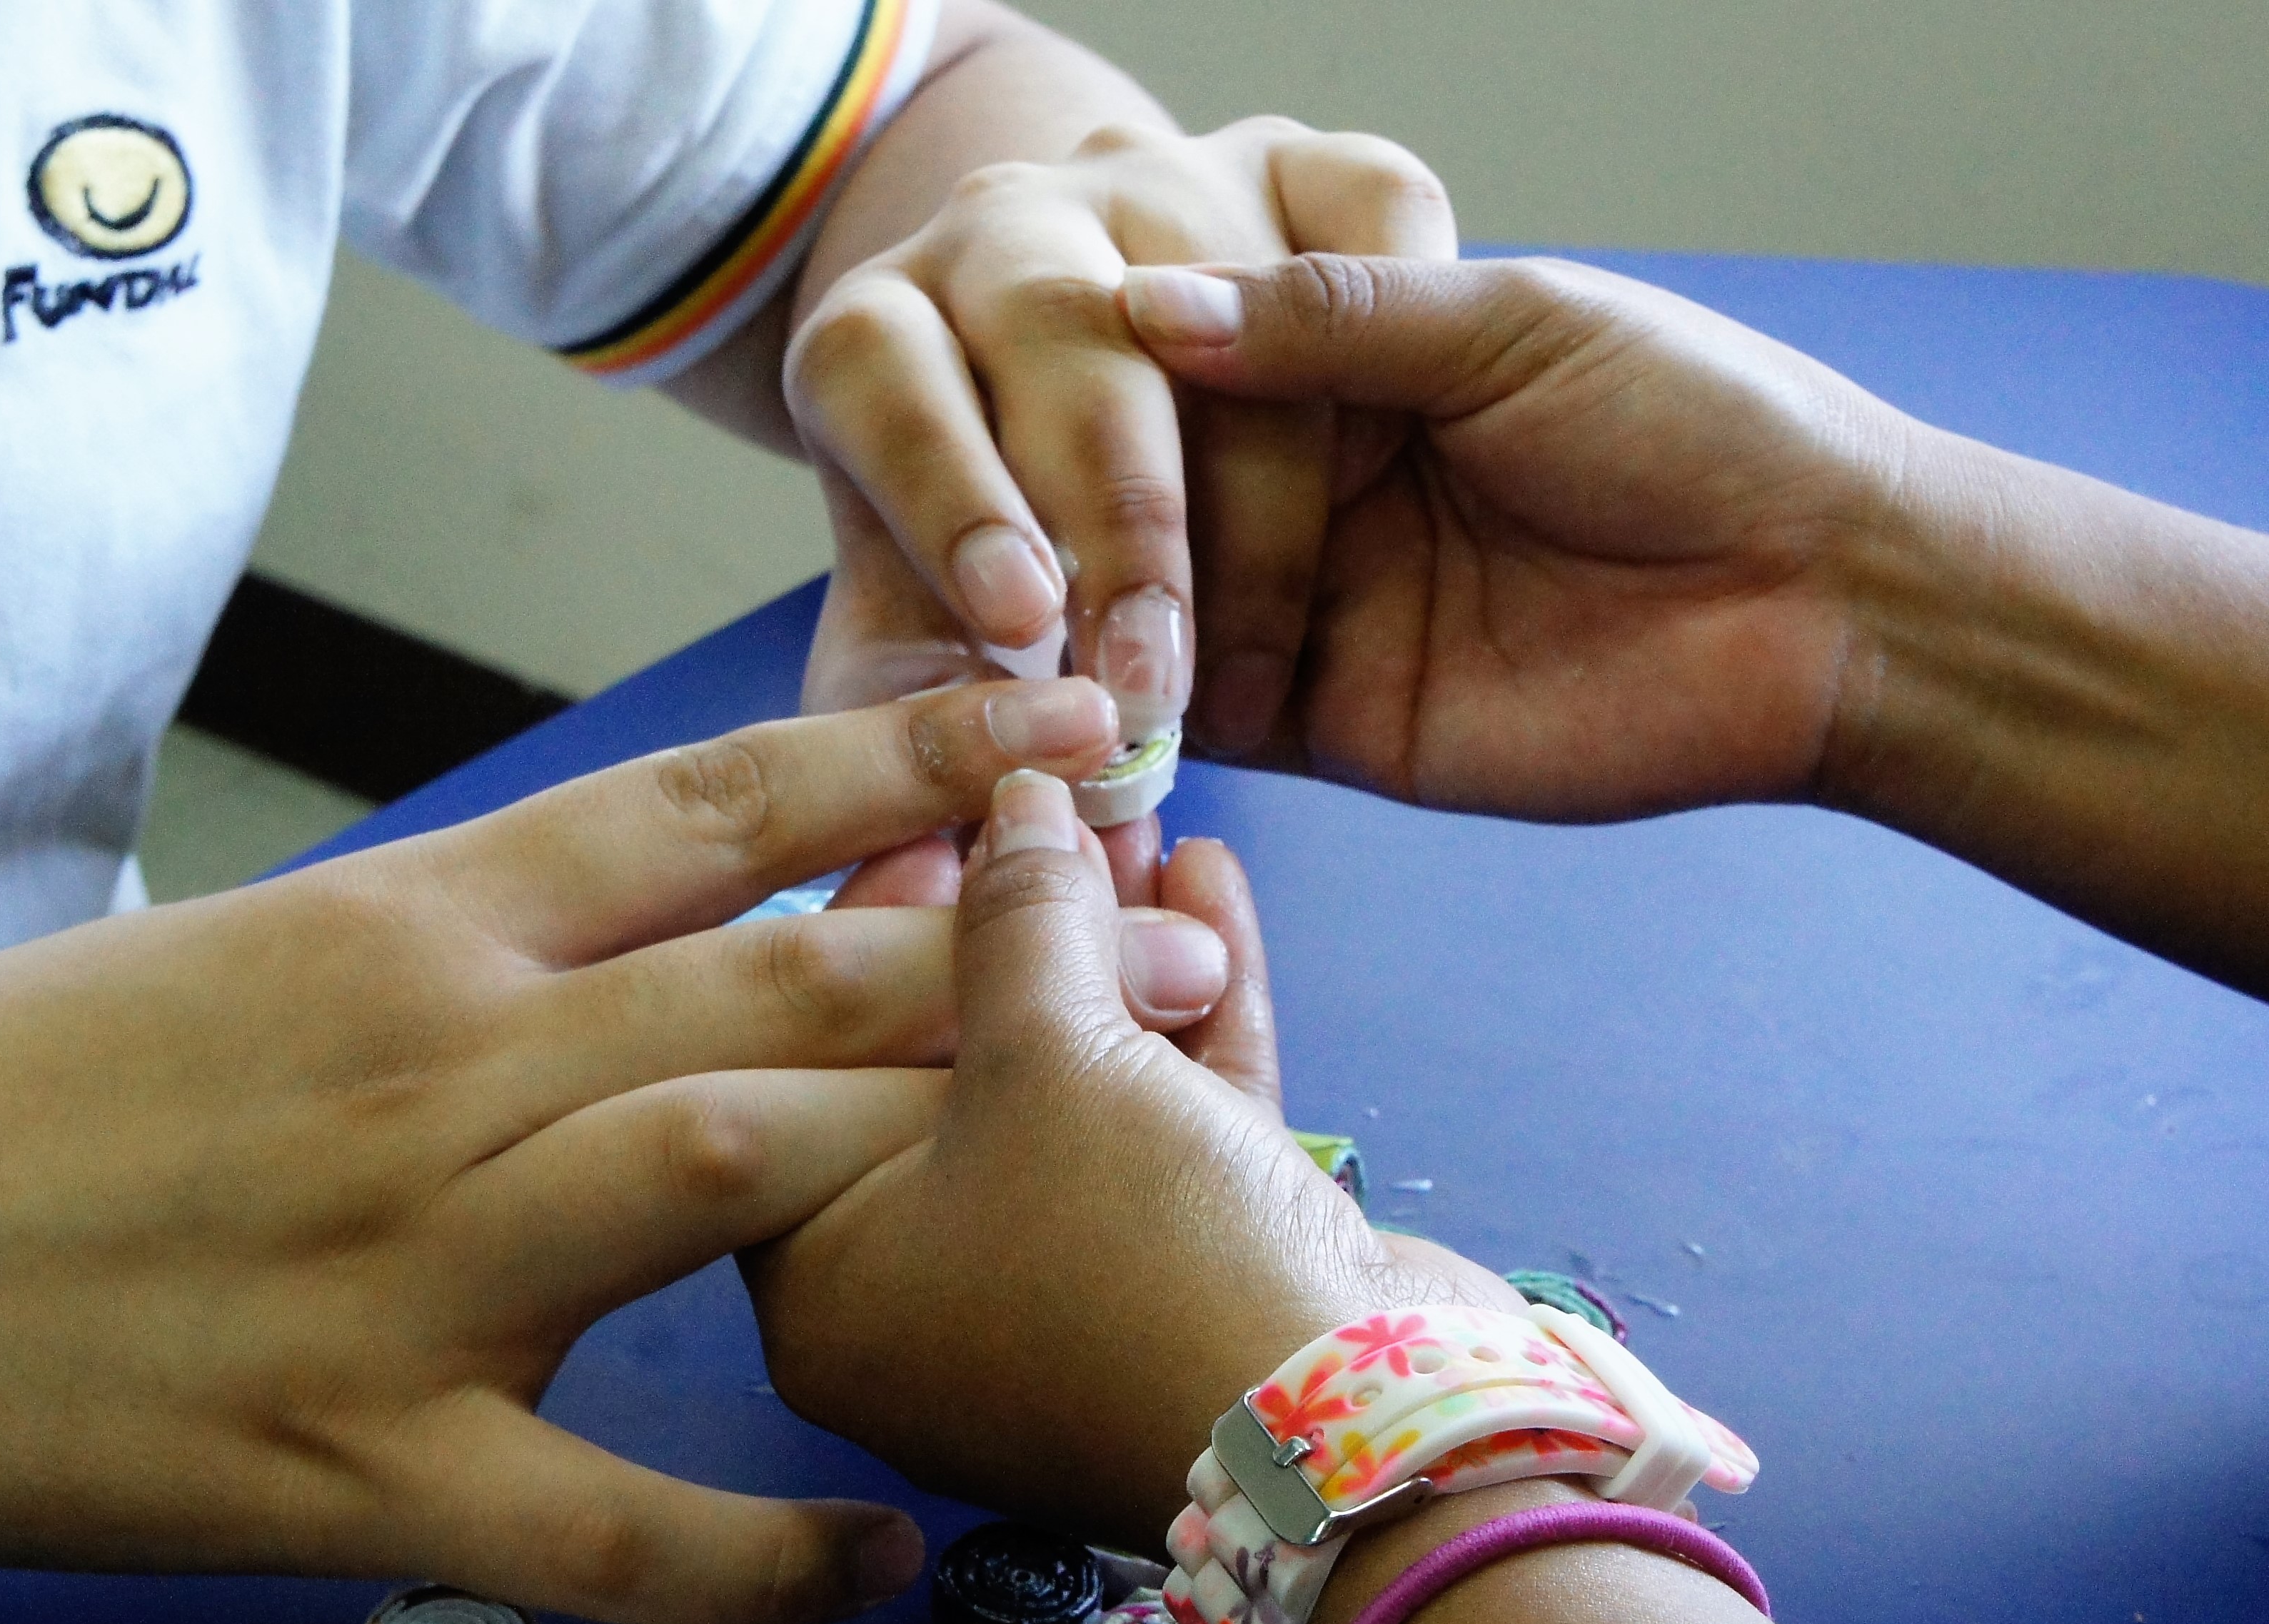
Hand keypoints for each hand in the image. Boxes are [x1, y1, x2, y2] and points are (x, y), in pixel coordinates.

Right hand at [0, 677, 1270, 1623]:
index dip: (906, 766)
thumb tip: (604, 957)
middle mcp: (435, 1067)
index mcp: (401, 927)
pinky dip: (757, 1542)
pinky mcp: (342, 1466)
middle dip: (1006, 961)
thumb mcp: (232, 969)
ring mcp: (402, 1269)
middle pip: (775, 984)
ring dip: (928, 1171)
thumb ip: (438, 965)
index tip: (1064, 725)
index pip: (706, 809)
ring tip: (1114, 1167)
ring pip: (725, 1179)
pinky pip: (604, 1514)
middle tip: (1197, 947)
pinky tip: (884, 1552)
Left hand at [743, 770, 1516, 1551]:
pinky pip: (1165, 1130)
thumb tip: (1007, 803)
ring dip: (1112, 952)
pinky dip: (1187, 1017)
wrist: (1363, 1443)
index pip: (802, 1064)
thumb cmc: (1142, 1257)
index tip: (927, 810)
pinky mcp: (1190, 1293)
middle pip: (942, 1072)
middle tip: (1039, 798)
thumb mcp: (1046, 1055)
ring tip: (1134, 813)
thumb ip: (1017, 914)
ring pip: (1072, 1092)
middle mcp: (927, 1309)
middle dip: (1011, 925)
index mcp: (823, 1286)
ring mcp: (1066, 1306)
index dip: (868, 920)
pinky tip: (1208, 883)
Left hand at [787, 119, 1456, 775]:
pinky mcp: (1312, 168)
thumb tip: (910, 809)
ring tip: (1259, 643)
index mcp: (883, 333)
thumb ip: (912, 709)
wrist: (1123, 464)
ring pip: (1216, 289)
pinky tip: (1387, 465)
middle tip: (1150, 669)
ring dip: (1252, 483)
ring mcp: (1168, 185)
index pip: (879, 380)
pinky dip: (1389, 316)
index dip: (949, 497)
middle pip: (1055, 332)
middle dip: (1119, 520)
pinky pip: (1370, 209)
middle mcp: (1014, 233)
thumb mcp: (936, 650)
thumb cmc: (1017, 589)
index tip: (1019, 621)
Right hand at [1122, 254, 1921, 821]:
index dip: (1117, 381)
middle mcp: (1306, 476)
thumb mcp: (1509, 328)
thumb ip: (1327, 316)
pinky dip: (1131, 719)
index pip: (1177, 357)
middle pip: (1142, 485)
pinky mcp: (1324, 725)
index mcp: (1347, 356)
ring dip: (1104, 618)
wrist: (1826, 601)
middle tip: (1077, 551)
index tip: (1067, 391)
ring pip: (1144, 602)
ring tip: (1068, 635)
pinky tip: (1086, 706)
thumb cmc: (1705, 428)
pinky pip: (1195, 723)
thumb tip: (1141, 300)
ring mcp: (1307, 603)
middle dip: (1108, 516)